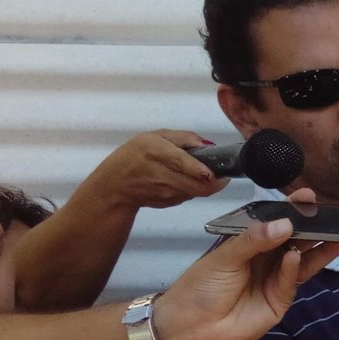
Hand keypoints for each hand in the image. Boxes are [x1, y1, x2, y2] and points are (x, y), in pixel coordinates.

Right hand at [79, 130, 227, 211]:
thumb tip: (209, 144)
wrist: (115, 186)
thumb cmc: (135, 156)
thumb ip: (184, 138)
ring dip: (206, 184)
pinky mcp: (170, 203)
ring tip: (203, 172)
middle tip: (223, 172)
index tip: (213, 172)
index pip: (180, 163)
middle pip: (198, 186)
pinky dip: (194, 188)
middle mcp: (162, 174)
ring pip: (197, 191)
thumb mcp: (154, 137)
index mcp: (156, 152)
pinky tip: (186, 180)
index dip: (199, 169)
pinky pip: (190, 195)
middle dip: (216, 182)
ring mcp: (166, 193)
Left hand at [152, 188, 338, 339]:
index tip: (309, 195)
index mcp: (255, 242)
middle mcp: (271, 258)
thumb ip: (255, 239)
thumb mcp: (225, 256)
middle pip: (303, 239)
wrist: (191, 326)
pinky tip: (292, 257)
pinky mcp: (281, 301)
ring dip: (326, 246)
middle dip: (324, 224)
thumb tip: (286, 224)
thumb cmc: (202, 285)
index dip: (296, 209)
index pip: (281, 221)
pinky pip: (291, 280)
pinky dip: (293, 268)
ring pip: (307, 259)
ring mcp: (278, 280)